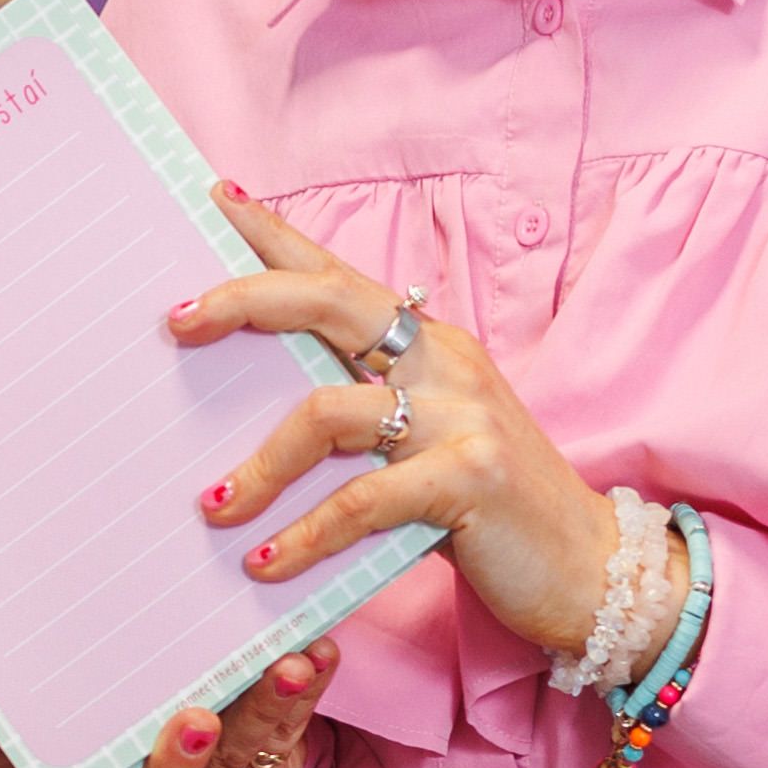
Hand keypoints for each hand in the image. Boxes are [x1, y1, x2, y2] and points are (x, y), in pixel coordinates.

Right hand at [0, 637, 340, 767]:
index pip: (21, 762)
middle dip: (171, 763)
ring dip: (260, 712)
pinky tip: (317, 650)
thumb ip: (50, 652)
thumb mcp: (96, 665)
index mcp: (84, 760)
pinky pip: (289, 729)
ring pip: (233, 756)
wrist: (224, 720)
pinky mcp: (267, 754)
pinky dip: (306, 690)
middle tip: (193, 721)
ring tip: (282, 668)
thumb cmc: (144, 675)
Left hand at [179, 201, 618, 659]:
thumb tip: (255, 417)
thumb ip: (360, 420)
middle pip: (326, 304)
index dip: (276, 234)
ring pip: (326, 412)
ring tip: (213, 506)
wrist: (592, 569)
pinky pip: (360, 500)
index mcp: (429, 345)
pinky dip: (304, 534)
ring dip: (259, 465)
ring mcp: (462, 414)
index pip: (338, 274)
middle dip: (243, 301)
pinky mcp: (470, 476)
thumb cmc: (493, 510)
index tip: (215, 197)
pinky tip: (265, 562)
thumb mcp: (424, 446)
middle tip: (176, 320)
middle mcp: (445, 362)